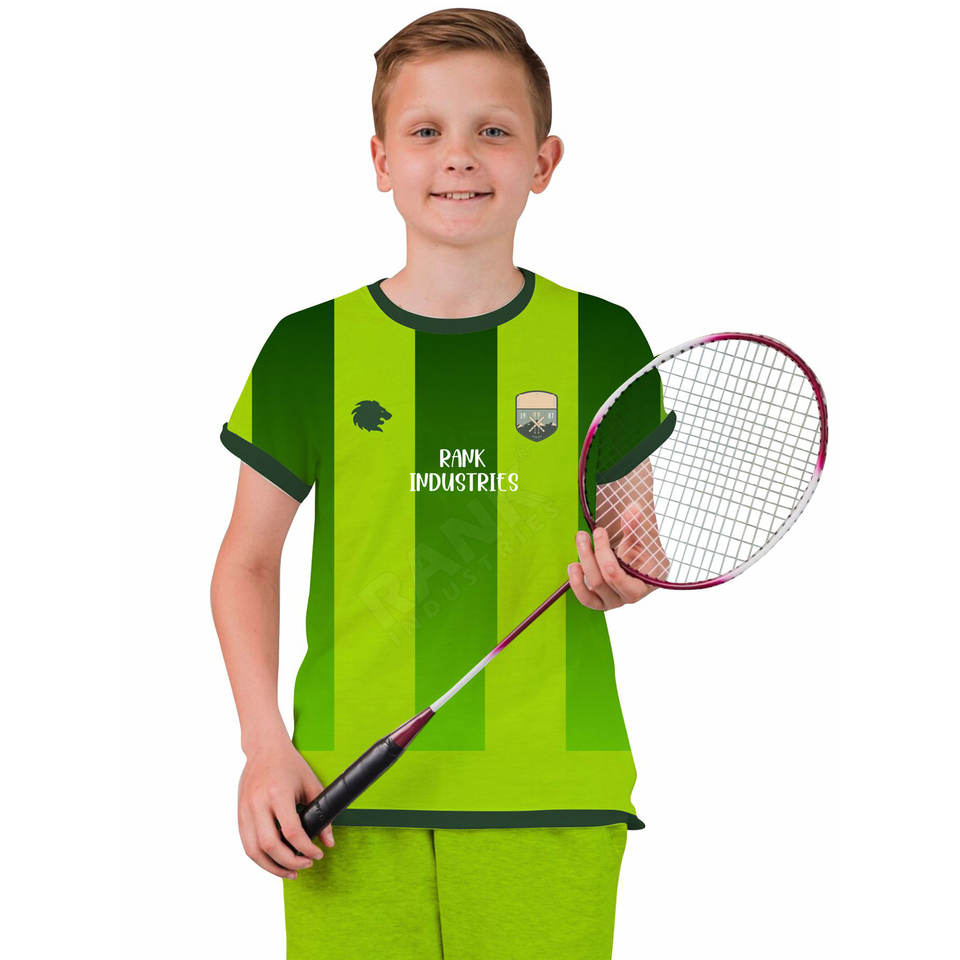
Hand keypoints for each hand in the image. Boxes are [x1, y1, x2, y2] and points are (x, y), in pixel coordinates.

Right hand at [238, 736, 334, 878]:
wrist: (264, 747)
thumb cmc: (290, 764)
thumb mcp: (311, 784)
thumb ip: (322, 813)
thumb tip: (329, 842)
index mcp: (278, 794)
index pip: (292, 832)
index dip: (306, 849)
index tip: (317, 855)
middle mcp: (258, 803)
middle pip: (271, 846)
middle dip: (290, 862)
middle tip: (306, 865)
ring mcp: (245, 809)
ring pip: (254, 850)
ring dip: (272, 867)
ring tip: (290, 872)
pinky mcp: (239, 814)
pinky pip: (246, 844)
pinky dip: (260, 858)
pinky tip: (274, 861)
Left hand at [567, 524, 657, 609]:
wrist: (635, 564)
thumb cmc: (640, 552)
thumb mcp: (640, 538)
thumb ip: (636, 526)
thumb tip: (633, 509)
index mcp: (647, 582)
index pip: (623, 577)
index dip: (606, 556)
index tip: (599, 531)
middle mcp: (631, 596)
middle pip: (606, 579)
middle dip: (594, 553)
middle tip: (586, 532)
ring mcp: (615, 601)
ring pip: (595, 585)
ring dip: (584, 559)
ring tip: (581, 538)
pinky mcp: (600, 602)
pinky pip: (585, 598)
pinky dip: (577, 582)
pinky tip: (574, 565)